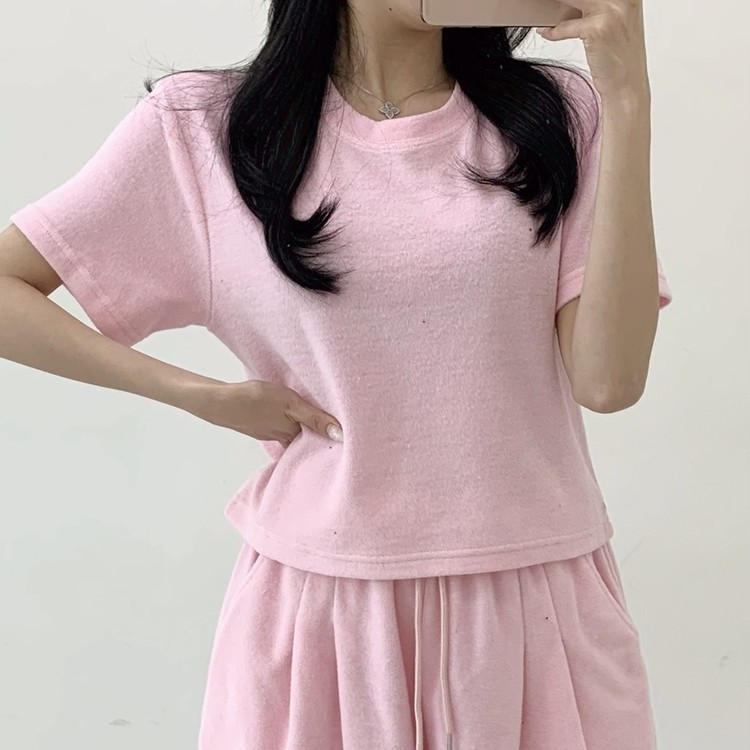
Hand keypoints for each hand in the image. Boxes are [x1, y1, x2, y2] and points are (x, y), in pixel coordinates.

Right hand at [181, 378, 343, 447]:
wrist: (220, 401)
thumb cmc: (255, 400)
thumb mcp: (290, 404)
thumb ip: (314, 418)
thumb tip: (340, 435)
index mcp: (293, 436)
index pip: (318, 443)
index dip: (332, 443)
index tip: (351, 444)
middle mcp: (284, 439)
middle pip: (307, 442)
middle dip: (321, 441)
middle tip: (342, 439)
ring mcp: (272, 433)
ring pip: (295, 436)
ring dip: (307, 434)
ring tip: (323, 429)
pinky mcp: (263, 426)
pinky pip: (283, 429)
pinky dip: (292, 427)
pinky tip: (294, 420)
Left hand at [537, 0, 650, 101]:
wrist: (627, 84)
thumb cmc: (618, 57)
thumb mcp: (611, 22)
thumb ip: (594, 7)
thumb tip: (565, 3)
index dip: (574, 0)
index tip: (562, 4)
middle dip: (563, 3)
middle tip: (550, 7)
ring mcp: (610, 11)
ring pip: (571, 1)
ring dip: (554, 9)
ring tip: (544, 14)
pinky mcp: (597, 28)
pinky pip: (566, 25)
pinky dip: (553, 31)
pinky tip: (546, 32)